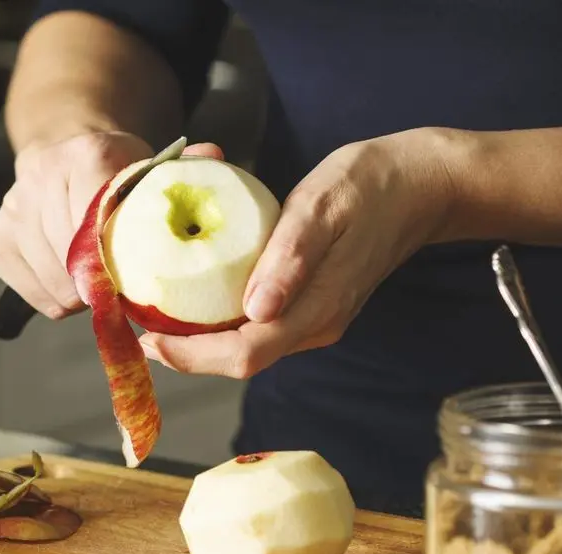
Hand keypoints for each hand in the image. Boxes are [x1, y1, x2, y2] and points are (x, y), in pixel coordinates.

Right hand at [0, 131, 221, 318]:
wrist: (64, 148)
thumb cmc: (119, 170)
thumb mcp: (153, 163)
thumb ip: (184, 167)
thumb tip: (214, 157)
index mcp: (87, 156)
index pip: (102, 228)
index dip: (122, 264)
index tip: (140, 278)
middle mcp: (41, 178)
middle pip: (75, 262)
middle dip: (103, 285)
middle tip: (125, 289)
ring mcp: (13, 210)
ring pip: (53, 284)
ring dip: (82, 295)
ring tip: (100, 283)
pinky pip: (33, 294)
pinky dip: (57, 299)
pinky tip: (74, 283)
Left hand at [139, 128, 456, 377]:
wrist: (422, 185)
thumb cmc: (370, 185)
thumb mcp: (322, 208)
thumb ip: (289, 259)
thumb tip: (255, 310)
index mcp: (317, 308)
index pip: (245, 353)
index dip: (192, 356)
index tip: (148, 340)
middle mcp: (316, 325)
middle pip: (241, 360)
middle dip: (186, 354)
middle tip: (139, 329)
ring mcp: (316, 319)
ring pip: (249, 348)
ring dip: (201, 342)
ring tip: (158, 317)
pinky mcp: (314, 305)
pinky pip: (260, 328)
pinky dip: (222, 323)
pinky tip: (197, 301)